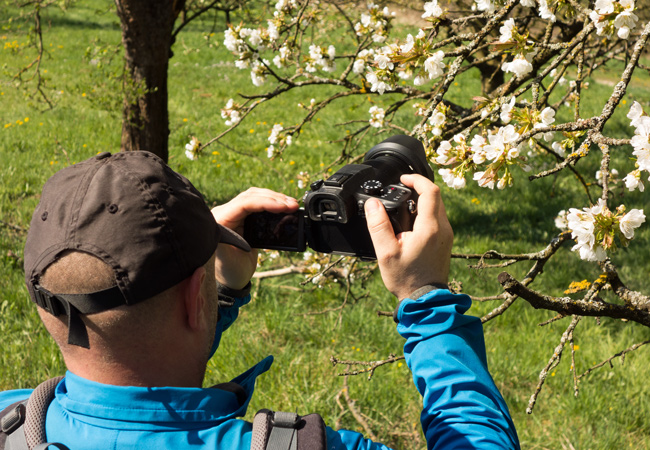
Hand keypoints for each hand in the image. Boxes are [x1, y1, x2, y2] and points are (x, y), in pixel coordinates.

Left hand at [211, 188, 298, 288]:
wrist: (233, 279)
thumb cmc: (230, 271)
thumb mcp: (228, 258)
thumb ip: (232, 240)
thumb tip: (244, 223)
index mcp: (220, 220)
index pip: (243, 203)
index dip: (265, 202)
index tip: (283, 207)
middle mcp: (226, 212)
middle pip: (251, 196)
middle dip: (274, 198)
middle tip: (292, 206)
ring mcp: (236, 214)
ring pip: (256, 197)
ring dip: (275, 198)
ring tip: (291, 205)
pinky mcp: (245, 218)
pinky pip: (259, 205)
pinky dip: (272, 203)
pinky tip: (284, 207)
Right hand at [364, 174, 452, 299]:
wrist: (424, 299)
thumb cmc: (406, 278)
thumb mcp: (386, 252)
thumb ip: (378, 225)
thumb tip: (372, 204)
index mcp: (430, 228)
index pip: (430, 191)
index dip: (416, 180)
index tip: (402, 179)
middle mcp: (443, 229)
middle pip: (436, 196)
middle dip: (419, 189)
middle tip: (401, 190)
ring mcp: (447, 236)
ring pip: (438, 207)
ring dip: (423, 201)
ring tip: (403, 206)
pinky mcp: (446, 242)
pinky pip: (438, 219)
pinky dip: (426, 213)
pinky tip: (411, 224)